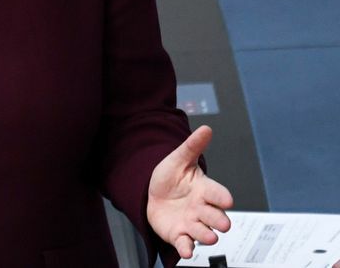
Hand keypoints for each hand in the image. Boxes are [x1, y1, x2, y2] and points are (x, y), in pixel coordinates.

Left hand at [147, 125, 233, 258]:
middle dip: (220, 220)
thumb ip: (193, 146)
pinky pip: (185, 243)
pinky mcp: (179, 235)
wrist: (152, 194)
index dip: (222, 197)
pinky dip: (186, 248)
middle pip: (216, 216)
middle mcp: (202, 209)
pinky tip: (186, 250)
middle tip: (223, 223)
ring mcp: (192, 223)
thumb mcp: (179, 159)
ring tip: (209, 238)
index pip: (218, 194)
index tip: (227, 199)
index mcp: (204, 190)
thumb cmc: (171, 178)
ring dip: (206, 235)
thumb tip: (206, 129)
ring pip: (203, 232)